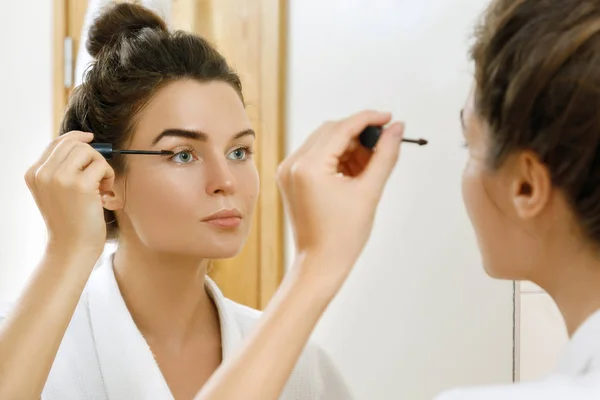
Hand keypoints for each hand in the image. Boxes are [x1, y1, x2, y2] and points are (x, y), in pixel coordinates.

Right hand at [24, 131, 114, 256]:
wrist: (71, 248)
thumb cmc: (70, 222)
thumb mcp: (55, 193)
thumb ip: (60, 170)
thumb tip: (83, 141)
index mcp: (34, 174)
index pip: (56, 143)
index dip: (76, 137)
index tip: (90, 138)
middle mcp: (43, 173)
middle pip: (74, 143)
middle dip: (92, 156)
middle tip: (98, 177)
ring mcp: (59, 178)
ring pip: (88, 151)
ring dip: (101, 166)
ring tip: (101, 186)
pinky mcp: (79, 185)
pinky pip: (101, 165)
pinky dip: (109, 176)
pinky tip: (104, 193)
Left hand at [276, 110, 403, 280]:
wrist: (320, 264)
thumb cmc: (344, 236)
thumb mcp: (370, 191)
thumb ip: (385, 155)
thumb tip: (397, 128)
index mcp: (308, 167)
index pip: (342, 128)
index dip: (369, 119)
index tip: (390, 118)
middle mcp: (292, 164)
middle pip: (331, 130)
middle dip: (359, 133)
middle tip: (384, 142)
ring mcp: (288, 171)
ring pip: (324, 141)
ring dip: (349, 146)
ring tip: (371, 165)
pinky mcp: (290, 178)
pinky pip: (316, 155)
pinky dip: (337, 157)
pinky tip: (356, 171)